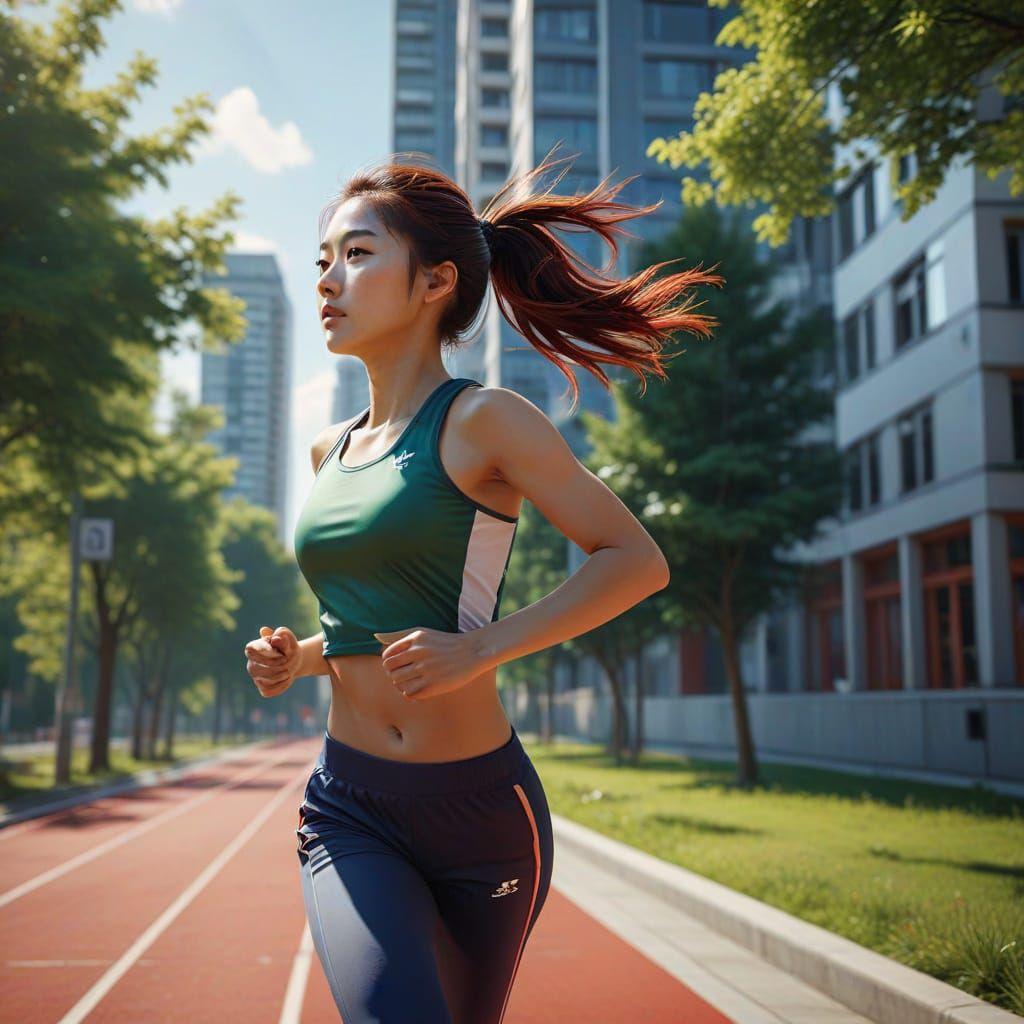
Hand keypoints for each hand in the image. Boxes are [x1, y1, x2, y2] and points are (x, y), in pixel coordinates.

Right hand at [244, 625, 300, 697]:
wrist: (293, 660)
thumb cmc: (288, 647)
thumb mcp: (288, 639)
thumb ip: (282, 635)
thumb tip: (276, 638)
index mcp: (253, 648)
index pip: (252, 649)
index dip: (265, 651)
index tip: (280, 653)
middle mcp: (251, 663)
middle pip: (259, 667)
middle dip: (276, 665)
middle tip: (287, 660)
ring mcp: (255, 677)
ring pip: (265, 680)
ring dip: (280, 675)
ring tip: (289, 670)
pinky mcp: (262, 688)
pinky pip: (269, 690)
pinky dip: (281, 685)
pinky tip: (287, 679)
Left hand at [374, 627, 488, 701]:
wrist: (472, 652)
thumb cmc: (444, 642)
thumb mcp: (422, 632)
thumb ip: (398, 635)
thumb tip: (375, 636)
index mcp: (415, 639)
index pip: (387, 656)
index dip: (389, 664)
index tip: (398, 666)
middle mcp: (419, 653)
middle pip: (390, 670)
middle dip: (393, 674)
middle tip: (404, 676)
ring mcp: (426, 670)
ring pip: (398, 683)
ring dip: (401, 685)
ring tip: (412, 683)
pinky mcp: (433, 685)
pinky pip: (409, 694)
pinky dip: (410, 694)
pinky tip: (418, 690)